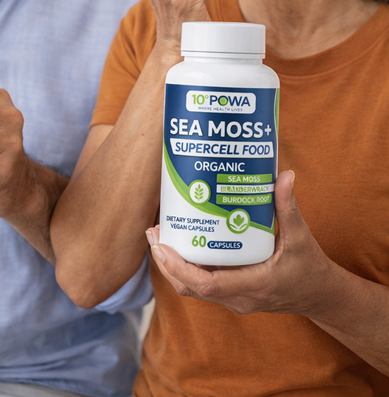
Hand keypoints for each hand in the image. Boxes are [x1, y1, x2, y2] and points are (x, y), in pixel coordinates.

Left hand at [146, 171, 334, 316]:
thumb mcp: (301, 236)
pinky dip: (187, 268)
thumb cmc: (310, 267)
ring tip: (160, 236)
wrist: (320, 295)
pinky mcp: (233, 295)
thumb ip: (288, 207)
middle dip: (167, 263)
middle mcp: (239, 298)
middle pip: (190, 287)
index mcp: (255, 285)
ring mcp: (234, 299)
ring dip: (173, 266)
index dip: (180, 267)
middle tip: (154, 233)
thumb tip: (284, 175)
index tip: (162, 245)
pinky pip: (203, 286)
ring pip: (193, 289)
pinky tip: (182, 244)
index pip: (207, 284)